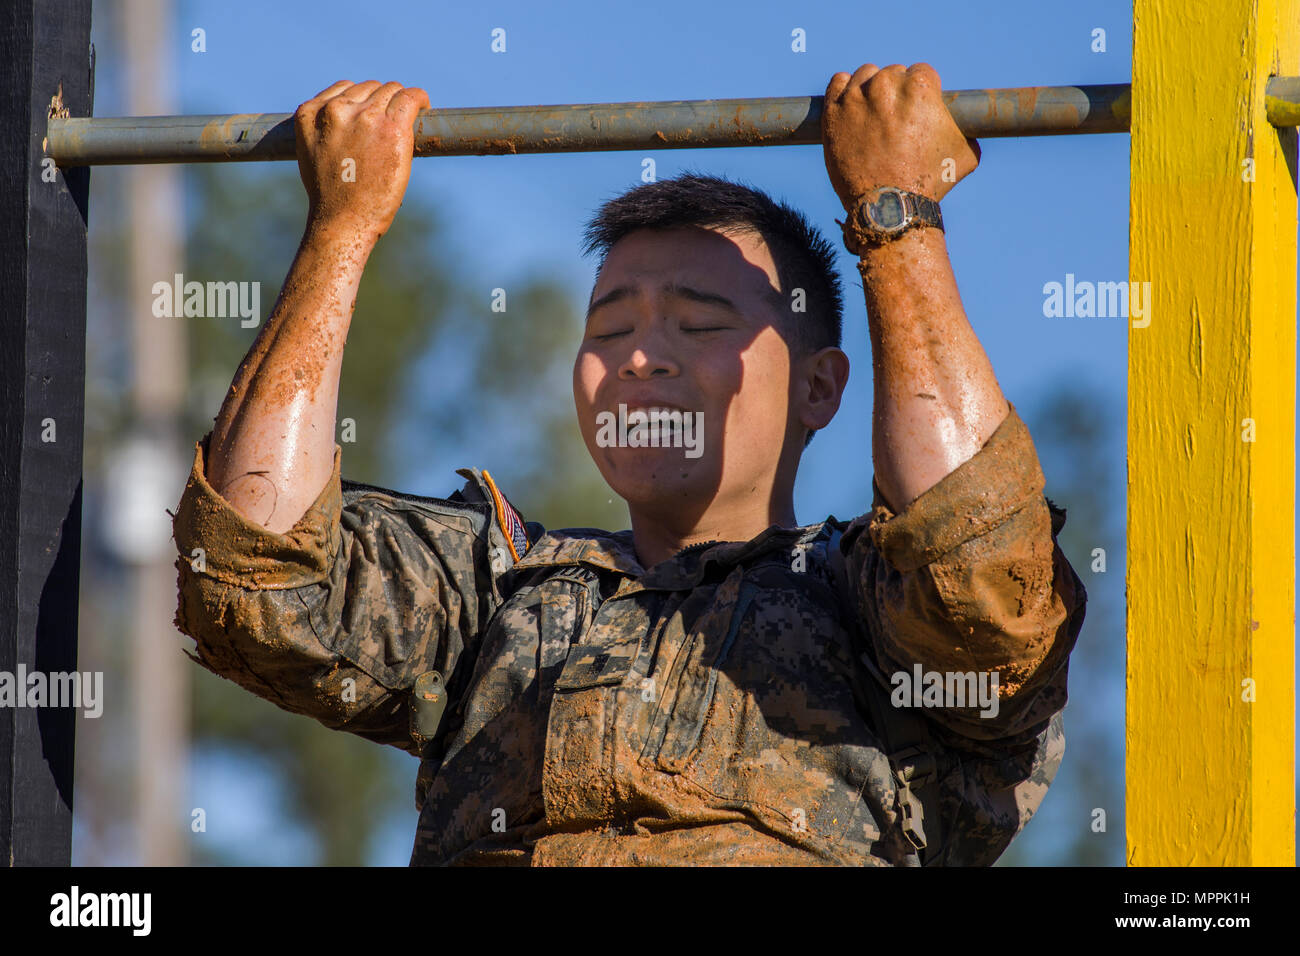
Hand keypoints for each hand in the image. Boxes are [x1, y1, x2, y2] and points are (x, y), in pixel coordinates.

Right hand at [292, 80, 430, 241]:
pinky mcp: (391, 128)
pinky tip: (425, 107)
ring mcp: (364, 116)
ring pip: (391, 90)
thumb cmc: (330, 197)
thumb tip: (349, 123)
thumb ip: (325, 129)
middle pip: (370, 88)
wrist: (341, 220)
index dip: (363, 100)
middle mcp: (335, 109)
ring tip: (408, 119)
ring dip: (400, 102)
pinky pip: (411, 98)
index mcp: (311, 113)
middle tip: (392, 123)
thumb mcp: (312, 152)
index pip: (345, 88)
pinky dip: (420, 99)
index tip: (374, 113)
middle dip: (382, 102)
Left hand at [821, 63, 979, 208]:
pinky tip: (852, 106)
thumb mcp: (965, 153)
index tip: (918, 110)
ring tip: (874, 116)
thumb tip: (971, 125)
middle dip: (897, 93)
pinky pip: (838, 83)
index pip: (921, 73)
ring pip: (866, 75)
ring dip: (871, 89)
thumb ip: (967, 129)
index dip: (922, 93)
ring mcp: (856, 96)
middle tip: (897, 121)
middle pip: (893, 74)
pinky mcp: (833, 111)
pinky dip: (845, 91)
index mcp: (920, 86)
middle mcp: (886, 84)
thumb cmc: (928, 183)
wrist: (888, 207)